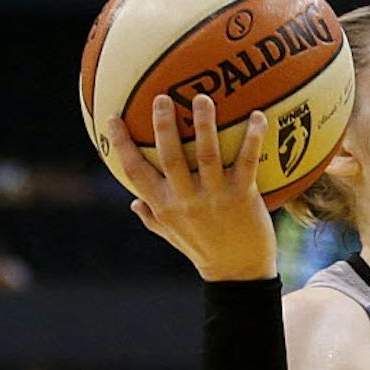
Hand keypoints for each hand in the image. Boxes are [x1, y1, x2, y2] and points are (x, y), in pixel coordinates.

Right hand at [106, 94, 277, 281]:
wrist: (238, 273)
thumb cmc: (204, 250)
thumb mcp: (172, 236)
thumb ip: (152, 218)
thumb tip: (133, 204)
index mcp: (163, 205)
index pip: (134, 172)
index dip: (121, 144)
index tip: (111, 118)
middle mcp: (186, 199)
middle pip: (170, 157)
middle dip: (163, 126)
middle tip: (162, 97)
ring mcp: (215, 197)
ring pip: (208, 154)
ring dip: (205, 124)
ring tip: (202, 98)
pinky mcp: (242, 197)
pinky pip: (247, 162)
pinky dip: (253, 138)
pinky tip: (258, 117)